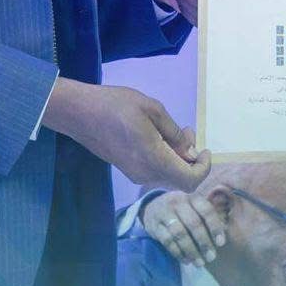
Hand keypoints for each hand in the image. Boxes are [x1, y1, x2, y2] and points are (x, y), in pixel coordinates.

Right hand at [42, 79, 209, 190]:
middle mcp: (146, 174)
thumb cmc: (116, 105)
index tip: (205, 149)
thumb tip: (189, 151)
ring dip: (178, 157)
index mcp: (155, 160)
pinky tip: (159, 136)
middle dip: (191, 158)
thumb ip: (174, 134)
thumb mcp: (152, 109)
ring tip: (175, 130)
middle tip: (187, 131)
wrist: (80, 113)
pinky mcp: (127, 169)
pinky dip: (165, 157)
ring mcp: (135, 174)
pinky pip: (155, 170)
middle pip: (181, 179)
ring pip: (168, 175)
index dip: (204, 168)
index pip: (190, 180)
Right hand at [142, 188, 225, 266]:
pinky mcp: (155, 226)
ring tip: (200, 263)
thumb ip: (207, 217)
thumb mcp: (193, 207)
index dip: (214, 227)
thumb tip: (224, 233)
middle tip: (211, 257)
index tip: (221, 243)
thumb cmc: (182, 210)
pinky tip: (186, 260)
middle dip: (204, 242)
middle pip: (193, 223)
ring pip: (179, 233)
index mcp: (192, 198)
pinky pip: (167, 241)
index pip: (206, 211)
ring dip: (191, 250)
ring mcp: (164, 213)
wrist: (152, 207)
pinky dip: (178, 252)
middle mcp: (178, 203)